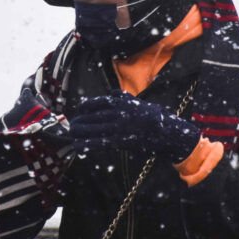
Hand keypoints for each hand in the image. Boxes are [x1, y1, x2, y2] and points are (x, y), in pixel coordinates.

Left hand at [69, 91, 199, 161]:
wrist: (167, 132)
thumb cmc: (155, 117)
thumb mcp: (139, 102)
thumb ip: (124, 96)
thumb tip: (112, 92)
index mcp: (122, 102)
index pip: (98, 102)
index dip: (86, 106)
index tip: (80, 109)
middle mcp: (117, 113)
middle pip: (92, 115)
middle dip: (80, 120)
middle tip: (71, 124)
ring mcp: (117, 127)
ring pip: (92, 128)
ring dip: (79, 131)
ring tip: (71, 133)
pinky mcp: (119, 141)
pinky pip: (98, 142)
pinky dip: (85, 144)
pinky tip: (76, 147)